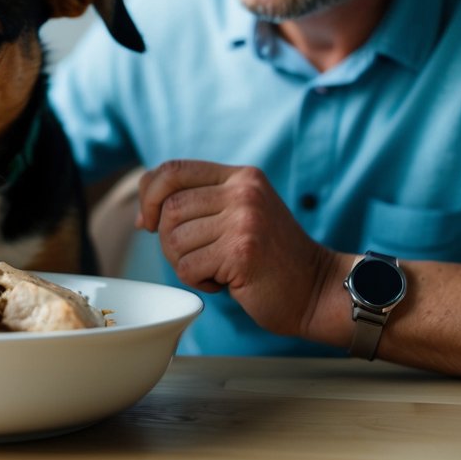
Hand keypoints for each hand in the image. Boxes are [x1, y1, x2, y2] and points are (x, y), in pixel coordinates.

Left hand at [136, 159, 337, 339]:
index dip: (149, 195)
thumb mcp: (239, 214)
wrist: (316, 290)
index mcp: (240, 176)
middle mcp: (243, 191)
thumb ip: (200, 202)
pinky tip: (224, 283)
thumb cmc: (270, 258)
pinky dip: (197, 282)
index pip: (173, 169)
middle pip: (169, 207)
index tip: (149, 222)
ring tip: (214, 269)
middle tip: (193, 257)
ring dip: (183, 263)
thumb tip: (144, 214)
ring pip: (174, 239)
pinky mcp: (241, 252)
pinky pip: (188, 267)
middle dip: (168, 240)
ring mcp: (244, 220)